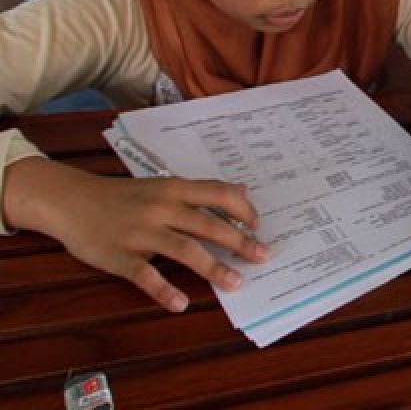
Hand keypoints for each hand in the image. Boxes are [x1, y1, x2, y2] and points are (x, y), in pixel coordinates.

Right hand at [6, 158, 265, 312]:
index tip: (259, 226)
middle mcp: (161, 208)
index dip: (243, 209)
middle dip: (240, 242)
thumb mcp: (163, 185)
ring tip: (235, 283)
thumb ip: (201, 191)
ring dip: (213, 268)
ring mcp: (140, 232)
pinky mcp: (119, 256)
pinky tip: (181, 303)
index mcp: (174, 189)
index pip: (219, 194)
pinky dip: (164, 290)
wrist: (70, 200)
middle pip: (209, 225)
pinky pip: (145, 275)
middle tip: (263, 257)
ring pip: (185, 250)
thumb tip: (242, 190)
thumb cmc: (122, 196)